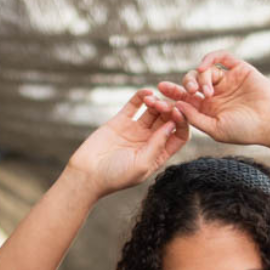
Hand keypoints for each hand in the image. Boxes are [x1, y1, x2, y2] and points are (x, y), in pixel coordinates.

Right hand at [65, 89, 190, 195]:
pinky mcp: (121, 121)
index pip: (178, 136)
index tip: (179, 113)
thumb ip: (158, 144)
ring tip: (153, 100)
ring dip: (157, 102)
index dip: (182, 123)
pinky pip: (135, 104)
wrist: (87, 173)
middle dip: (170, 109)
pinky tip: (146, 92)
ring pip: (153, 110)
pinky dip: (142, 96)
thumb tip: (172, 125)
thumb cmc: (115, 176)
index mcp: (158, 155)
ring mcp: (136, 130)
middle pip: (167, 120)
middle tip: (165, 104)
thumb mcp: (141, 164)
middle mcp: (150, 142)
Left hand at [143, 53, 269, 149]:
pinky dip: (209, 59)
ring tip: (204, 92)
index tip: (158, 94)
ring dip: (199, 78)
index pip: (185, 100)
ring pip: (203, 71)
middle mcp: (215, 94)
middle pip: (191, 83)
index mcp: (208, 110)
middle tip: (189, 93)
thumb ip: (195, 118)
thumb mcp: (215, 128)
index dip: (171, 95)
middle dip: (184, 85)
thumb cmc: (245, 131)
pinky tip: (204, 68)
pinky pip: (220, 57)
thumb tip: (175, 104)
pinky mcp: (237, 68)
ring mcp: (226, 80)